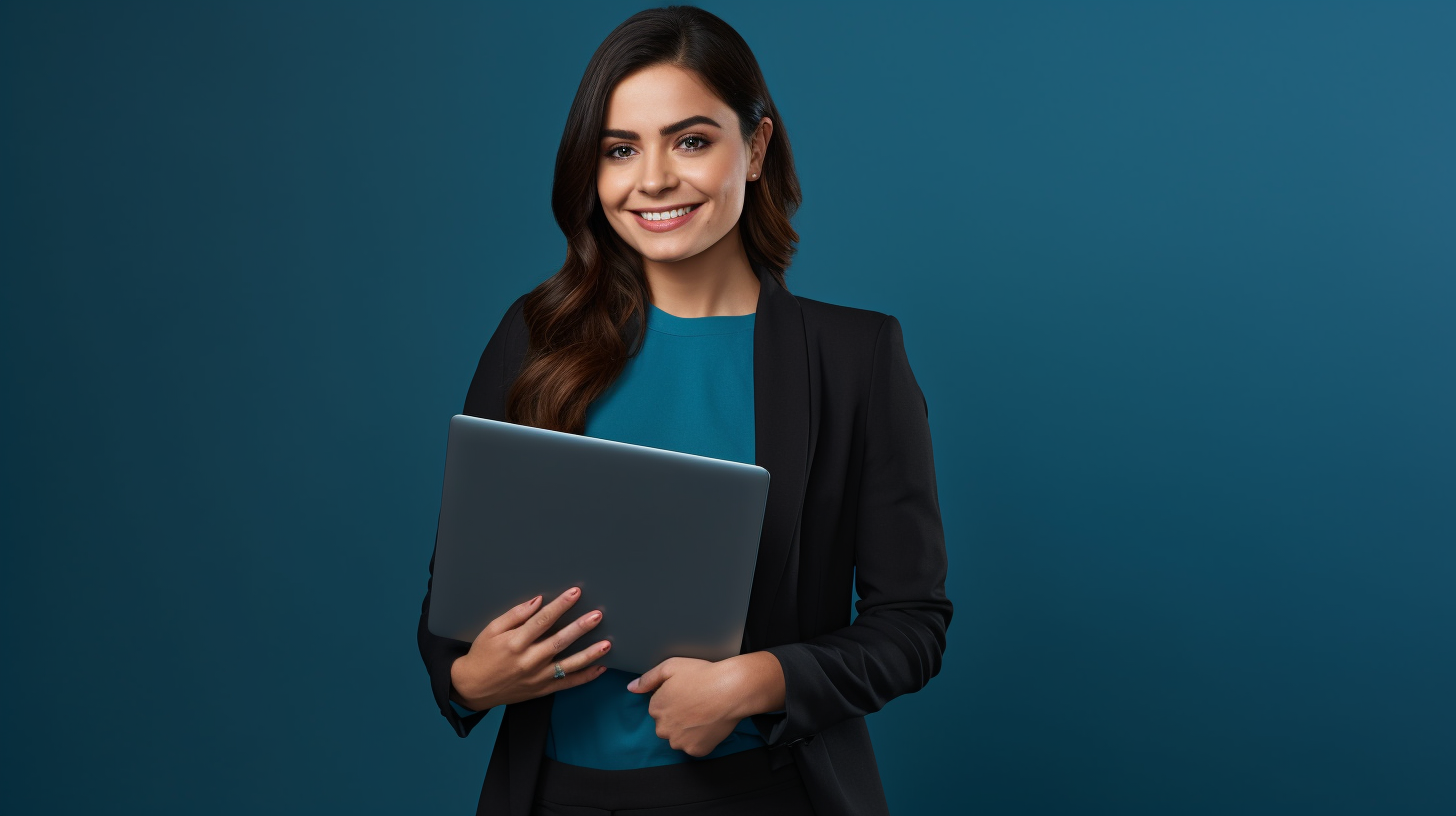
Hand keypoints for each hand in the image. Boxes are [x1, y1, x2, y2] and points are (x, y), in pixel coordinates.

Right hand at [449, 587, 610, 710]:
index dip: (560, 605)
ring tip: (607, 643)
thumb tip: (538, 601)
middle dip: (579, 627)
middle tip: (597, 615)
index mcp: (515, 643)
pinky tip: (600, 667)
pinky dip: (585, 677)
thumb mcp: (491, 630)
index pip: (542, 621)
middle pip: (559, 642)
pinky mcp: (542, 690)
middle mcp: (528, 661)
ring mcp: (537, 678)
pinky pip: (568, 684)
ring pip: (568, 665)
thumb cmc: (482, 655)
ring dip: (589, 654)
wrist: (472, 688)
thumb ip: (516, 614)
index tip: (575, 593)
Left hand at [627, 652, 785, 756]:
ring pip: (679, 738)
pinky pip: (694, 746)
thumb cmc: (702, 675)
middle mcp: (663, 728)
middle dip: (677, 717)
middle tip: (696, 703)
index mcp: (655, 708)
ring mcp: (680, 741)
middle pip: (666, 725)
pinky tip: (709, 724)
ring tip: (704, 714)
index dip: (673, 700)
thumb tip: (631, 688)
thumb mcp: (671, 666)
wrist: (731, 690)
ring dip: (687, 730)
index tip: (687, 693)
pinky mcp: (696, 751)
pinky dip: (701, 739)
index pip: (658, 708)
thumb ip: (647, 678)